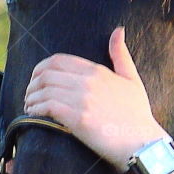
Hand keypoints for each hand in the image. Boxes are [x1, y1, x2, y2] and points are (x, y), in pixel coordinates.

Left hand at [23, 27, 163, 170]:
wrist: (144, 143)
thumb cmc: (138, 115)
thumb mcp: (132, 79)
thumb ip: (121, 55)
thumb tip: (118, 30)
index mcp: (97, 71)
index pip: (58, 60)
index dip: (40, 69)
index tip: (36, 81)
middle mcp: (88, 81)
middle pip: (46, 73)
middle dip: (32, 84)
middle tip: (30, 96)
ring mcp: (83, 99)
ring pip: (44, 89)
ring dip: (31, 98)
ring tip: (29, 107)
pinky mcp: (79, 118)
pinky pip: (47, 106)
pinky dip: (36, 109)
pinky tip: (34, 116)